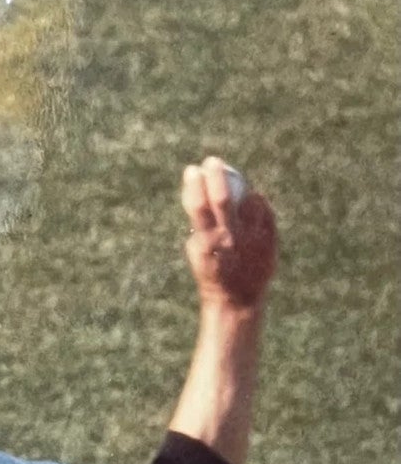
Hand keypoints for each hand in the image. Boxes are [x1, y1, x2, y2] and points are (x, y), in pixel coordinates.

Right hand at [182, 156, 277, 310]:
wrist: (237, 301)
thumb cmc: (213, 274)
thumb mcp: (199, 254)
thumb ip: (201, 227)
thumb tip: (197, 191)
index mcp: (207, 244)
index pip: (198, 207)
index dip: (195, 186)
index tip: (192, 170)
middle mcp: (229, 240)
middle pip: (222, 200)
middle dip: (215, 176)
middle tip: (212, 161)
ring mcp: (251, 239)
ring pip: (248, 201)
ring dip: (242, 190)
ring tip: (236, 189)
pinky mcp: (270, 239)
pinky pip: (264, 210)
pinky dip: (257, 203)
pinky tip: (251, 204)